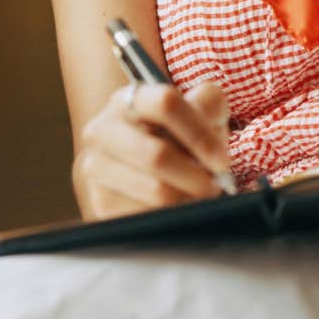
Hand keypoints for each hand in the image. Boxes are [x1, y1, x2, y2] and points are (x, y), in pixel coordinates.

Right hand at [72, 81, 232, 220]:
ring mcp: (97, 167)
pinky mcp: (99, 202)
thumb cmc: (180, 135)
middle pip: (158, 155)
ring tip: (199, 198)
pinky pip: (145, 218)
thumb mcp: (199, 111)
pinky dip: (170, 219)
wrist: (146, 168)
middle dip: (196, 177)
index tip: (221, 160)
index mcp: (129, 99)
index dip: (199, 134)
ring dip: (187, 199)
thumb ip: (209, 102)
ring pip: (155, 191)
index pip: (165, 105)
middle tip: (214, 188)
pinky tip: (177, 211)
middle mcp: (104, 130)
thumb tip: (207, 118)